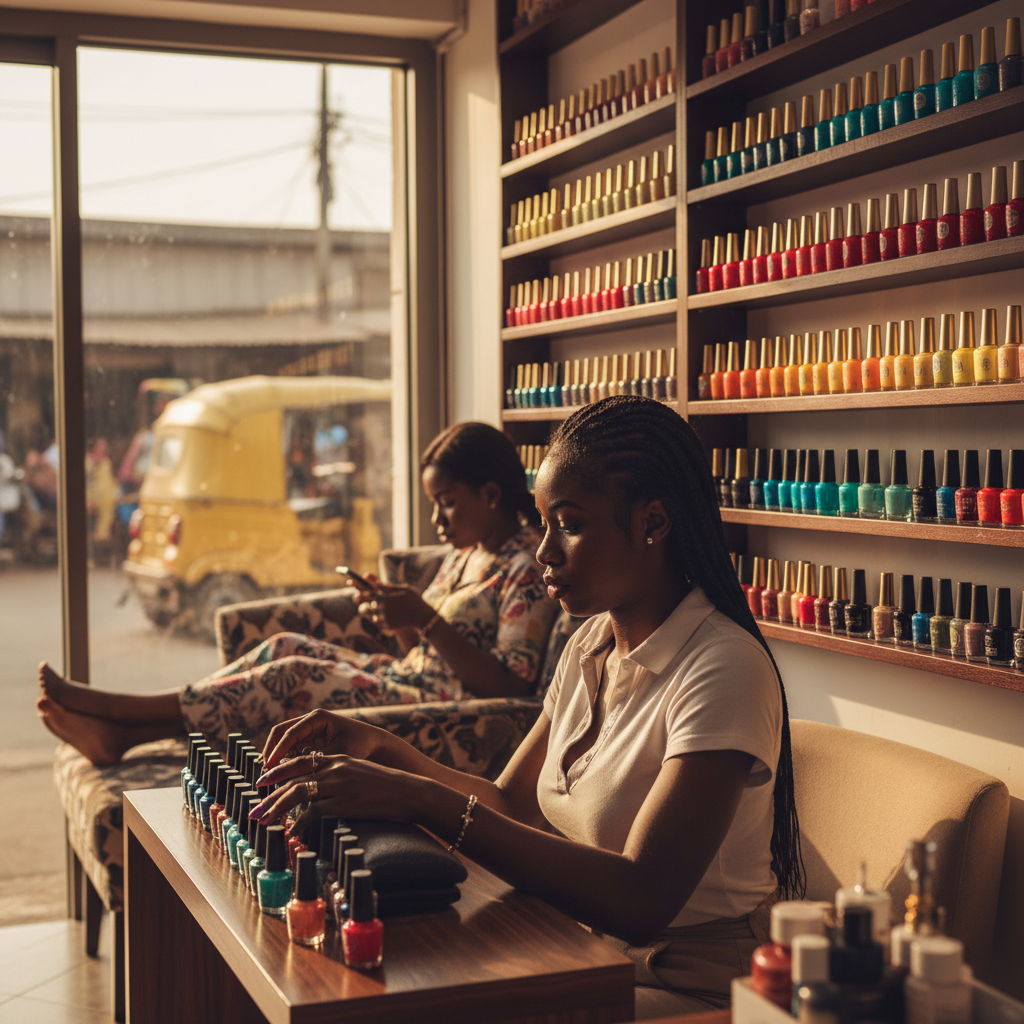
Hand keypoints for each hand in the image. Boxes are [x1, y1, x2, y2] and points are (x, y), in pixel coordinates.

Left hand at [251, 753, 423, 833]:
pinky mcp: (343, 802)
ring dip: (276, 808)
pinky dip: (299, 822)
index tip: (262, 781)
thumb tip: (319, 793)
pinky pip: (313, 811)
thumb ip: (339, 778)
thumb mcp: (360, 774)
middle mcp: (335, 768)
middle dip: (270, 794)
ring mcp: (338, 784)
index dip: (278, 771)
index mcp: (338, 759)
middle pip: (293, 778)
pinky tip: (292, 832)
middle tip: (255, 809)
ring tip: (263, 820)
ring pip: (297, 793)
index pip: (300, 761)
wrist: (408, 792)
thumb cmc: (386, 787)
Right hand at [261, 708, 381, 769]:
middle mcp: (310, 720)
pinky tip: (282, 772)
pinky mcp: (310, 738)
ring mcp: (309, 728)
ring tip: (270, 773)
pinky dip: (285, 758)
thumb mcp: (337, 754)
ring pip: (284, 740)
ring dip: (276, 755)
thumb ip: (314, 762)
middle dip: (271, 750)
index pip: (290, 733)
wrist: (373, 744)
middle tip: (264, 770)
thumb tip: (289, 772)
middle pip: (281, 732)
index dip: (277, 750)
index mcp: (317, 718)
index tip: (269, 766)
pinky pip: (292, 747)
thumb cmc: (359, 746)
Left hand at [357, 582, 433, 632]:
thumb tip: (380, 584)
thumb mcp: (405, 589)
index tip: (354, 588)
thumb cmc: (415, 600)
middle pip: (368, 604)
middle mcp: (383, 607)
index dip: (360, 591)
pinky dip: (381, 619)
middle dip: (365, 602)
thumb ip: (392, 587)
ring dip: (373, 611)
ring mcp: (385, 617)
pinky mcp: (387, 625)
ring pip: (373, 614)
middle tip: (364, 600)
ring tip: (379, 610)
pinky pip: (380, 622)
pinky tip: (389, 618)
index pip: (368, 593)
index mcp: (386, 596)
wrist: (422, 616)